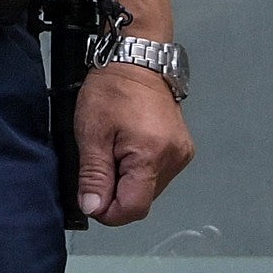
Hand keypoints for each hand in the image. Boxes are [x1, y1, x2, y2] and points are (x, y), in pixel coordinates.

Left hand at [77, 61, 196, 226]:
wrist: (137, 61)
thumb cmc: (111, 90)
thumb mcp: (91, 132)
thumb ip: (94, 175)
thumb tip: (93, 209)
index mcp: (152, 156)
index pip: (133, 208)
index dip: (108, 211)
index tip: (90, 196)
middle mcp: (175, 159)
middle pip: (141, 200)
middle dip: (115, 192)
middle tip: (98, 162)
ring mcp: (182, 155)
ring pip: (149, 189)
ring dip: (126, 181)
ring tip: (112, 150)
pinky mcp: (182, 149)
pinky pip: (157, 174)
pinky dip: (138, 170)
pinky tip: (126, 149)